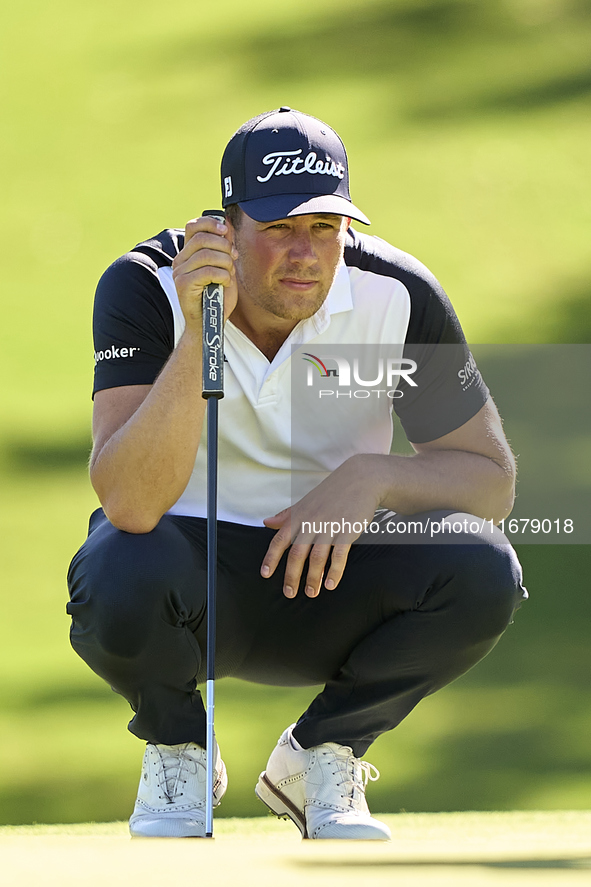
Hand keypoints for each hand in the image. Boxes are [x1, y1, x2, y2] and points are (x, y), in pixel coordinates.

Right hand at [171, 216, 237, 329]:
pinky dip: (222, 275)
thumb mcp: (224, 268)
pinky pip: (207, 271)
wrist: (209, 324)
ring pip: (206, 254)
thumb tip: (227, 226)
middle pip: (202, 238)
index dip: (210, 223)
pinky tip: (225, 283)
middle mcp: (180, 261)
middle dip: (224, 246)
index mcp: (188, 254)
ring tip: (229, 274)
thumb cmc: (217, 298)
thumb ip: (224, 248)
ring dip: (225, 262)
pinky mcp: (183, 285)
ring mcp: (179, 273)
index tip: (226, 230)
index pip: (193, 226)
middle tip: (234, 258)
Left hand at [260, 455, 383, 597]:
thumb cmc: (332, 492)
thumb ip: (286, 515)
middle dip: (292, 576)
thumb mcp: (306, 501)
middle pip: (297, 554)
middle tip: (289, 593)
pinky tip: (330, 584)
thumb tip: (266, 522)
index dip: (271, 558)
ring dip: (313, 578)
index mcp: (299, 516)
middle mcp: (311, 522)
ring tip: (311, 592)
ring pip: (317, 557)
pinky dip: (334, 571)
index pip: (280, 540)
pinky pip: (339, 555)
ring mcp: (330, 526)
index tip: (265, 574)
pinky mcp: (347, 530)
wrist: (361, 478)